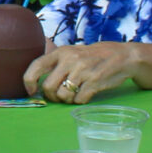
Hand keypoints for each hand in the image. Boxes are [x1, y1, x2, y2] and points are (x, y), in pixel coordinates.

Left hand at [19, 40, 141, 101]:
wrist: (122, 56)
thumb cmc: (93, 56)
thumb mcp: (73, 52)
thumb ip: (57, 64)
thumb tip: (37, 83)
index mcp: (62, 52)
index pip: (36, 66)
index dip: (29, 81)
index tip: (32, 91)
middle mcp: (70, 60)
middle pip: (48, 87)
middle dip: (51, 96)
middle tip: (58, 96)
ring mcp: (83, 71)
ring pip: (63, 96)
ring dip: (66, 100)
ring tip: (74, 94)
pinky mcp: (94, 82)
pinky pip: (78, 100)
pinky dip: (80, 101)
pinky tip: (85, 94)